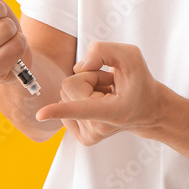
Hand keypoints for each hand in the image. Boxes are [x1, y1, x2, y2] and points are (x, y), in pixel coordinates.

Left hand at [35, 42, 165, 145]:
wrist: (147, 109)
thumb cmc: (140, 81)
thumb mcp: (131, 56)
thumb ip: (103, 50)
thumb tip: (78, 67)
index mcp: (113, 111)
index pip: (82, 107)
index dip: (59, 110)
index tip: (40, 114)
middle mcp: (100, 128)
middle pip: (69, 86)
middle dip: (88, 78)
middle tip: (110, 85)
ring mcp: (90, 136)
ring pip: (66, 94)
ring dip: (85, 88)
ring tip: (107, 94)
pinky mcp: (83, 138)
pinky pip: (64, 104)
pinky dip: (80, 98)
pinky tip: (99, 102)